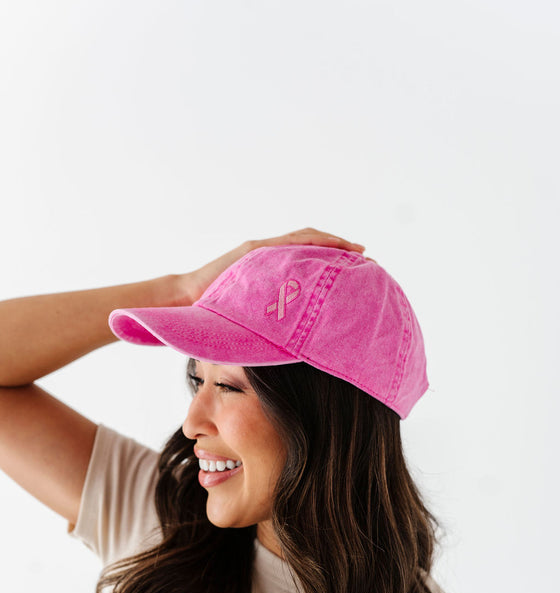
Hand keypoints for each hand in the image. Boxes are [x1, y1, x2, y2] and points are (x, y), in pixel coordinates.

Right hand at [172, 227, 366, 306]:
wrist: (185, 300)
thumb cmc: (216, 314)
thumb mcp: (254, 319)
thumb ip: (274, 322)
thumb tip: (298, 346)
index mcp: (270, 273)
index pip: (308, 263)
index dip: (333, 264)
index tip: (358, 274)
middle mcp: (269, 258)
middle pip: (313, 248)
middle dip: (341, 252)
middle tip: (369, 261)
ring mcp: (262, 252)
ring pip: (306, 241)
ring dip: (334, 244)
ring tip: (358, 252)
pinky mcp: (254, 251)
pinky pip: (289, 243)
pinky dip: (314, 242)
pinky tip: (334, 247)